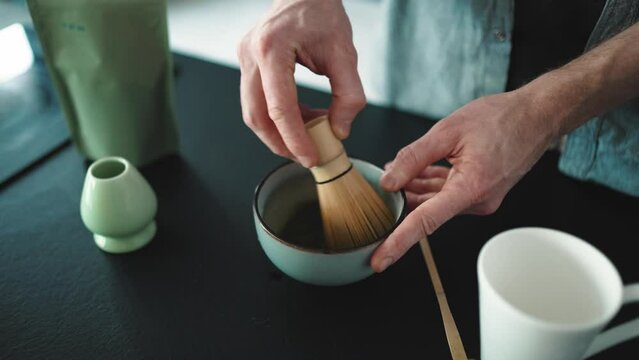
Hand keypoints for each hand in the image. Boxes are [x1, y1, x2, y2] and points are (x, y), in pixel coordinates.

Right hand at [237, 0, 365, 166]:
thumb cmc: (322, 13)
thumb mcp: (345, 53)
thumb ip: (348, 95)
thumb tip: (340, 130)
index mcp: (272, 49)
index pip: (280, 108)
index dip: (295, 139)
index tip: (310, 158)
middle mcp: (250, 54)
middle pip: (257, 116)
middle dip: (281, 144)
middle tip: (306, 157)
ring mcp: (244, 58)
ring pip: (253, 112)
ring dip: (278, 132)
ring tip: (307, 137)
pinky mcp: (247, 63)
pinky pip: (257, 100)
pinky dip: (277, 117)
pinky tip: (300, 118)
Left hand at [371, 91, 557, 271]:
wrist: (537, 116)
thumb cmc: (501, 119)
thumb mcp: (448, 131)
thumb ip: (414, 157)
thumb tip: (388, 181)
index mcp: (471, 189)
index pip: (426, 222)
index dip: (399, 242)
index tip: (381, 260)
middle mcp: (478, 201)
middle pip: (427, 210)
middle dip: (402, 199)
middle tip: (382, 183)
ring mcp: (481, 199)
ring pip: (436, 201)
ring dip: (415, 189)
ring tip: (397, 170)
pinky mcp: (482, 192)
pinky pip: (448, 193)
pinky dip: (431, 184)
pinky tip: (417, 172)